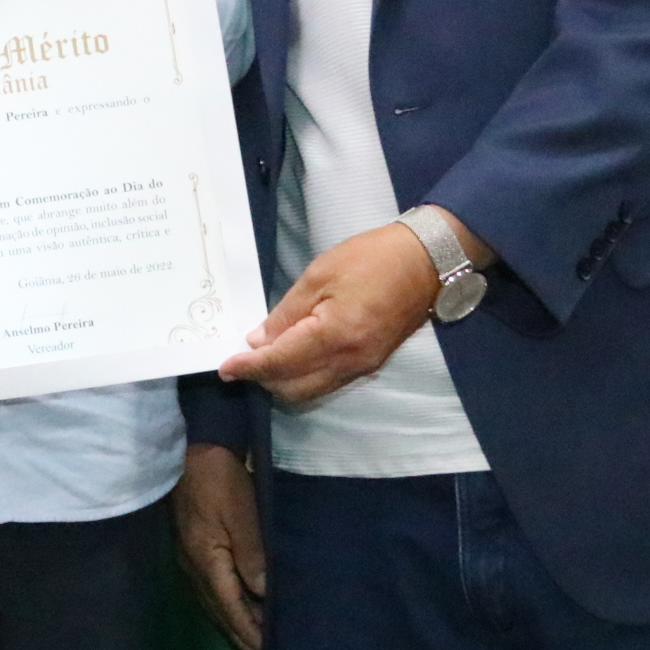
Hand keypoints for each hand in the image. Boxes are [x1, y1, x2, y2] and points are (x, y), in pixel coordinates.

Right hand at [171, 442, 265, 649]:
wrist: (190, 449)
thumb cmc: (219, 479)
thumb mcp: (241, 514)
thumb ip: (253, 555)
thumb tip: (264, 596)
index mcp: (207, 563)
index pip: (232, 611)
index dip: (252, 636)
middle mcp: (194, 568)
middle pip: (220, 614)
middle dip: (243, 639)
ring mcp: (190, 559)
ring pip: (215, 605)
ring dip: (235, 626)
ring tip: (256, 644)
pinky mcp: (193, 549)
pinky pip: (212, 590)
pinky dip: (228, 607)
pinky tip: (241, 609)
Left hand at [219, 213, 482, 407]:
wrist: (425, 262)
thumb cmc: (370, 259)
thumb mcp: (319, 275)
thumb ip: (287, 313)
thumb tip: (259, 341)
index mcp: (334, 336)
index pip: (281, 363)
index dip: (249, 368)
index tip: (224, 369)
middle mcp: (350, 362)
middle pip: (294, 388)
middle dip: (264, 379)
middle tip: (242, 359)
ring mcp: (363, 367)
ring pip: (311, 391)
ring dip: (283, 381)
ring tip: (263, 358)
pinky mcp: (371, 364)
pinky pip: (328, 383)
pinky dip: (305, 376)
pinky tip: (292, 356)